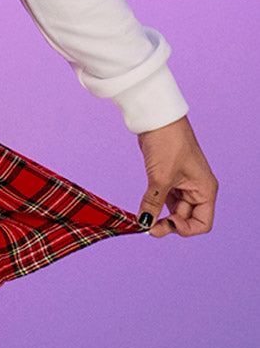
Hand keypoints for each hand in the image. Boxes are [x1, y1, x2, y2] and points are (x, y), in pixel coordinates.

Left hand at [136, 115, 216, 237]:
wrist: (157, 118)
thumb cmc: (168, 143)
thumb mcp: (160, 177)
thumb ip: (153, 203)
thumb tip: (144, 224)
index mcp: (205, 189)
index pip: (202, 223)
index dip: (185, 229)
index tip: (164, 224)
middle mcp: (197, 188)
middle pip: (186, 218)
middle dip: (168, 223)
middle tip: (147, 227)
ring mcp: (183, 182)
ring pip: (174, 209)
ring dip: (160, 215)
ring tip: (143, 218)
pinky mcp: (168, 176)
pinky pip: (164, 198)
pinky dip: (155, 204)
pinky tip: (143, 208)